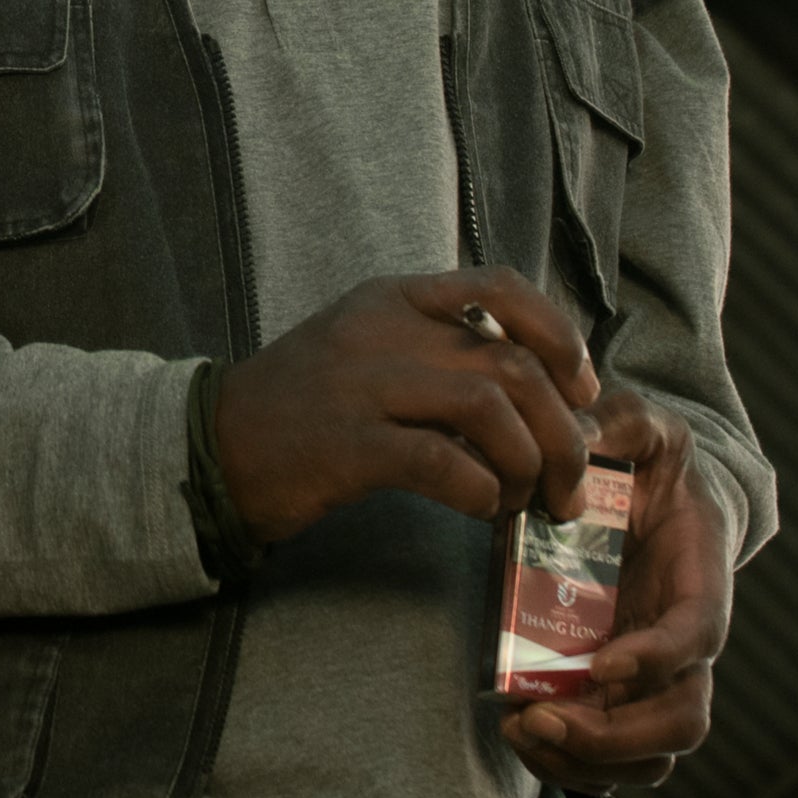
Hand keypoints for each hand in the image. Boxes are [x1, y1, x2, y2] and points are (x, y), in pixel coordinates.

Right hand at [207, 267, 599, 547]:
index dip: (561, 337)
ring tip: (527, 502)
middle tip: (569, 484)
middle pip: (512, 365)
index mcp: (394, 299)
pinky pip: (442, 462)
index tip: (583, 389)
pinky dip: (481, 491)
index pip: (501, 287)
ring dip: (529, 466)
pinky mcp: (347, 445)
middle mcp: (383, 330)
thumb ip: (440, 353)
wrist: (214, 446)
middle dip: (563, 433)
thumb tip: (540, 392)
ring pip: (489, 409)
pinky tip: (481, 509)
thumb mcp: (370, 349)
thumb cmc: (304, 407)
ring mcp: (362, 385)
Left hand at [506, 390, 728, 789]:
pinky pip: (612, 756)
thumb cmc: (650, 464)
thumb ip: (621, 420)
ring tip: (524, 733)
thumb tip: (582, 427)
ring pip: (649, 756)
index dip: (656, 658)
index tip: (601, 662)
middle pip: (681, 721)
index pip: (696, 638)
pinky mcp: (620, 695)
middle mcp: (686, 647)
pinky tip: (520, 735)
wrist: (656, 496)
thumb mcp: (643, 426)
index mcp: (701, 585)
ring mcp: (656, 680)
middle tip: (545, 718)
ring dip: (588, 760)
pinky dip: (571, 763)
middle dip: (616, 734)